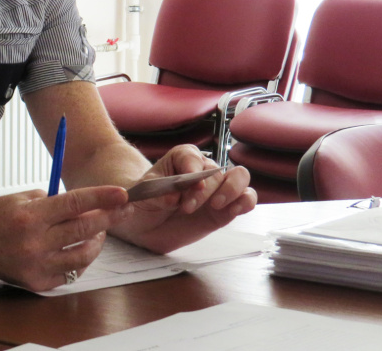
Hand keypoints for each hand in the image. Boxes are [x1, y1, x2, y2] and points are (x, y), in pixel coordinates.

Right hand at [0, 185, 132, 291]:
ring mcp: (36, 265)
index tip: (121, 194)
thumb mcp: (23, 198)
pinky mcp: (36, 282)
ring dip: (97, 241)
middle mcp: (34, 242)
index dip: (101, 198)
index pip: (74, 204)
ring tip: (100, 230)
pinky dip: (81, 259)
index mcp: (30, 216)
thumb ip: (54, 202)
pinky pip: (70, 272)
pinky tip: (82, 247)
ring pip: (83, 255)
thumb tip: (86, 205)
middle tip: (123, 209)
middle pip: (84, 229)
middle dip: (109, 217)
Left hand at [111, 145, 256, 254]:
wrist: (146, 224)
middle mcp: (201, 170)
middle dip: (204, 189)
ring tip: (216, 206)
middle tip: (187, 207)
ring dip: (232, 190)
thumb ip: (145, 197)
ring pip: (240, 177)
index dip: (192, 167)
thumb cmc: (142, 203)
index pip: (191, 156)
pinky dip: (245, 202)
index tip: (187, 181)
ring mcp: (216, 189)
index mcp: (179, 159)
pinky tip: (233, 211)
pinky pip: (246, 199)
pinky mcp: (225, 208)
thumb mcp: (136, 198)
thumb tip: (163, 197)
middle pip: (214, 170)